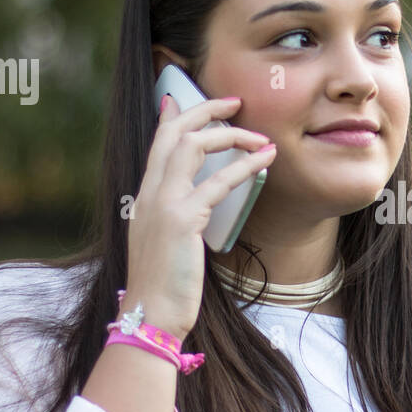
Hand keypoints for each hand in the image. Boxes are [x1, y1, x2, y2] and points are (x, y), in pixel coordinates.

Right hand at [122, 92, 275, 339]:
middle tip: (235, 101)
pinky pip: (218, 182)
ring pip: (194, 146)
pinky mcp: (182, 219)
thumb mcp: (164, 243)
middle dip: (205, 109)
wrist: (149, 313)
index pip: (157, 144)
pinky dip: (245, 165)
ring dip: (231, 134)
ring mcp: (163, 203)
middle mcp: (150, 192)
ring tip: (261, 135)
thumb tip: (194, 208)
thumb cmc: (162, 285)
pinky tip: (266, 159)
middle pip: (176, 132)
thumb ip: (175, 219)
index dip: (172, 117)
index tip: (181, 98)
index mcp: (145, 197)